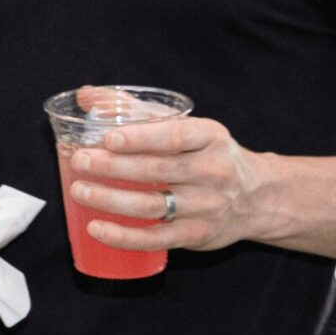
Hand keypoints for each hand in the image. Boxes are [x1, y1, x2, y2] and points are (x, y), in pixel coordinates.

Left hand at [65, 89, 269, 254]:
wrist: (257, 198)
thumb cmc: (208, 156)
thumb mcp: (188, 127)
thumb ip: (137, 111)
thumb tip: (87, 95)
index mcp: (210, 138)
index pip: (175, 136)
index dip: (141, 138)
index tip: (108, 138)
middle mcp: (212, 172)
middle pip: (157, 170)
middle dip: (114, 166)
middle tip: (80, 161)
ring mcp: (205, 206)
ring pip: (152, 205)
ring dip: (111, 199)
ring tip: (78, 190)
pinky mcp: (196, 235)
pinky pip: (155, 239)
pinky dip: (123, 236)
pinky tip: (96, 228)